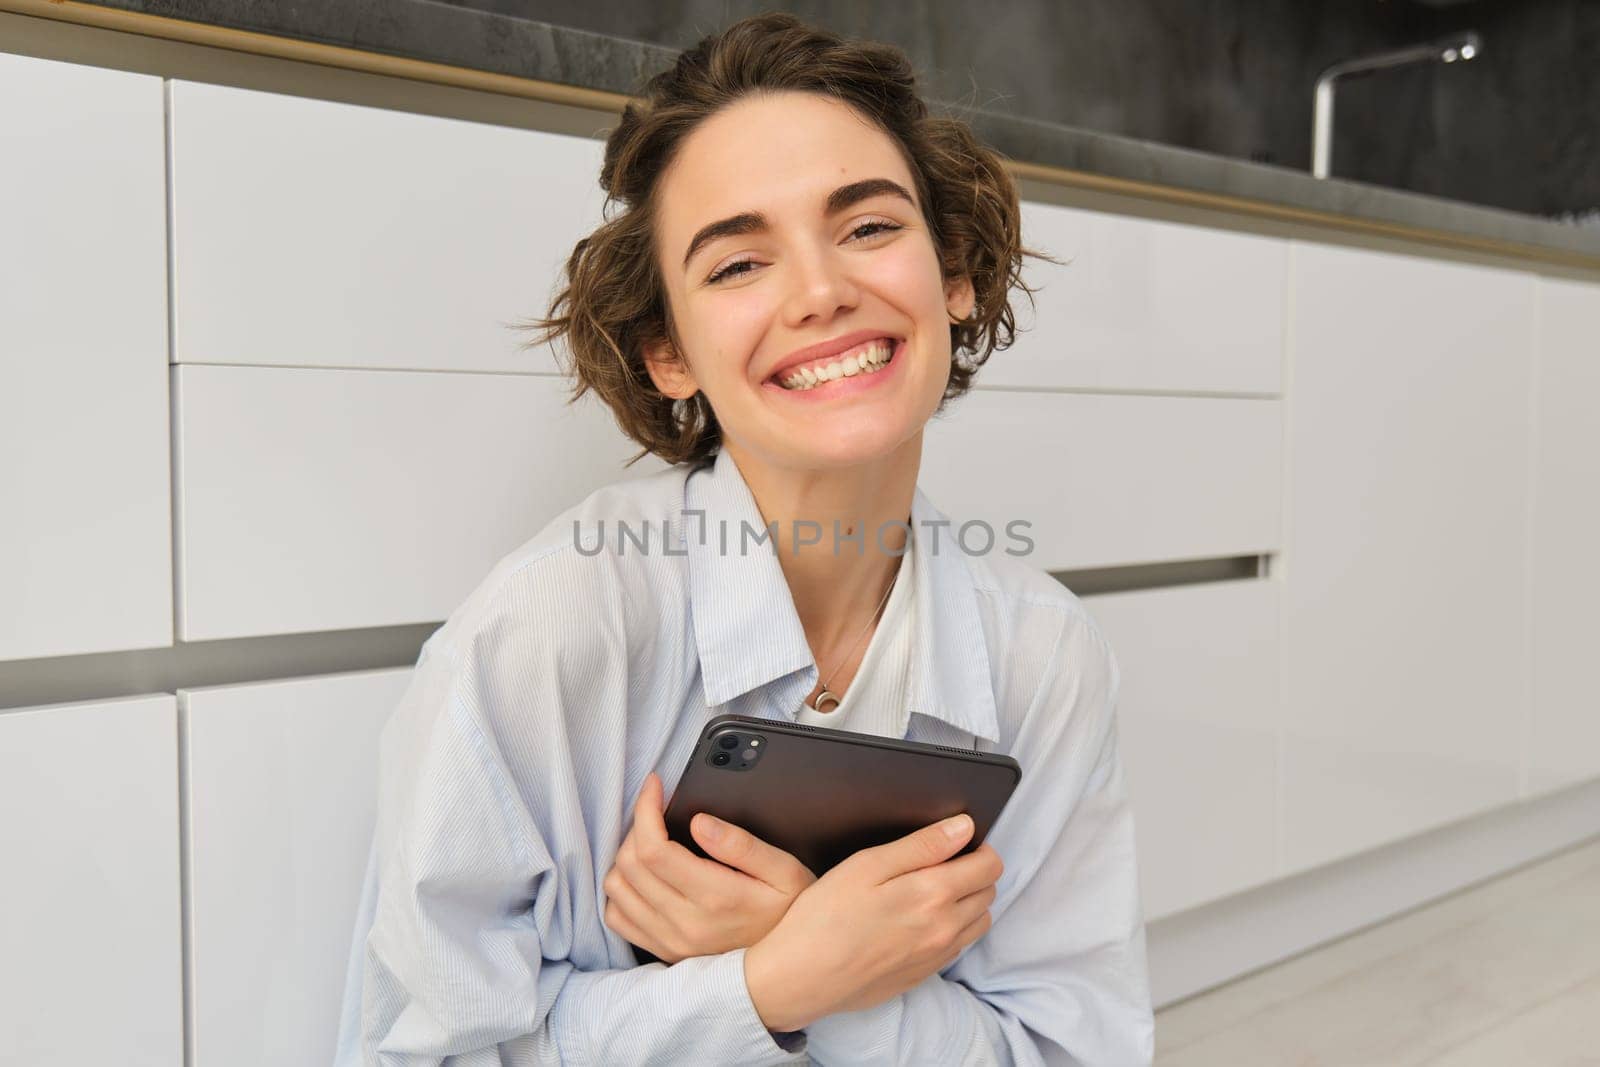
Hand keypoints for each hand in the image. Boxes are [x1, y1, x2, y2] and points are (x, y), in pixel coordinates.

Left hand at [602, 772, 816, 963]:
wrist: (789, 965)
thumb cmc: (788, 912)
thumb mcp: (784, 871)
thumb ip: (742, 844)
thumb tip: (700, 822)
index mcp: (715, 897)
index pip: (654, 849)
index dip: (645, 809)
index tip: (654, 786)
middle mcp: (685, 922)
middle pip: (630, 864)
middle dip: (637, 825)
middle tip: (658, 811)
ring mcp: (670, 940)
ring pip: (618, 889)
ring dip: (626, 856)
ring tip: (651, 840)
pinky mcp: (663, 951)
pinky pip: (618, 917)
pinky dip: (622, 890)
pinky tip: (644, 876)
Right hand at [743, 813, 1002, 1032]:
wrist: (802, 978)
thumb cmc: (825, 917)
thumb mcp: (868, 865)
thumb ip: (922, 845)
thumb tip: (963, 827)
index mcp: (933, 894)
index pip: (989, 866)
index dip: (980, 847)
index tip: (961, 841)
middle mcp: (945, 928)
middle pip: (989, 892)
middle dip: (976, 871)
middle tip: (944, 861)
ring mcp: (937, 956)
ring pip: (979, 921)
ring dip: (970, 901)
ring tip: (935, 889)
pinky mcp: (924, 975)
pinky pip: (959, 946)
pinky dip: (955, 927)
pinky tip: (922, 920)